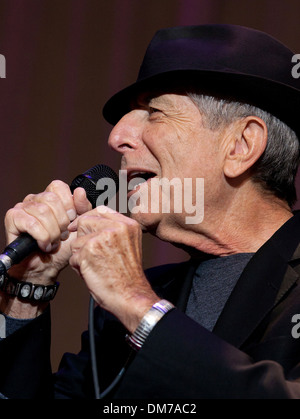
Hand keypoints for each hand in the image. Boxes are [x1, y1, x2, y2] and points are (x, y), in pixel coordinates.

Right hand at [4, 181, 91, 284]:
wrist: (47, 267)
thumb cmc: (61, 247)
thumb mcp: (79, 226)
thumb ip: (83, 207)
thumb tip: (80, 192)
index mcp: (51, 198)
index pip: (58, 187)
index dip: (68, 204)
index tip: (71, 220)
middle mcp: (35, 199)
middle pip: (51, 199)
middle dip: (61, 221)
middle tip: (62, 235)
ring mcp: (22, 207)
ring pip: (42, 212)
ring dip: (52, 232)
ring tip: (53, 241)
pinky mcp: (13, 218)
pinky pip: (32, 223)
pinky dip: (42, 237)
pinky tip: (43, 245)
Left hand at [68, 206, 159, 332]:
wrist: (130, 295)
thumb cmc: (127, 276)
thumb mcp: (128, 245)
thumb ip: (113, 230)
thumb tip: (90, 221)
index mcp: (128, 225)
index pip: (100, 210)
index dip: (87, 218)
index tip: (79, 227)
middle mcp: (116, 227)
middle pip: (85, 221)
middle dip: (83, 239)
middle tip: (93, 255)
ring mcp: (102, 238)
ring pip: (77, 241)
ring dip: (81, 255)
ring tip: (96, 266)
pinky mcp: (89, 251)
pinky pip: (73, 256)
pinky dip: (79, 268)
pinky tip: (93, 273)